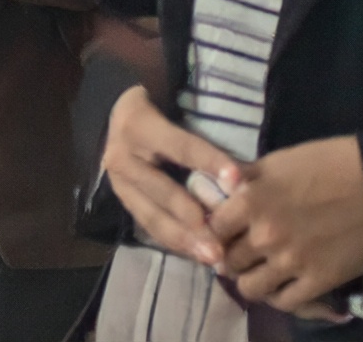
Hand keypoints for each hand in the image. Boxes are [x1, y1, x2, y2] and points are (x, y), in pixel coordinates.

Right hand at [100, 85, 244, 268]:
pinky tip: (199, 255)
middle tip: (223, 242)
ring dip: (184, 239)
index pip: (179, 146)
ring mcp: (118, 181)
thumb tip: (246, 162)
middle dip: (193, 218)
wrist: (117, 115)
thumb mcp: (172, 103)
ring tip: (213, 258)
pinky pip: (149, 226)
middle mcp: (122, 154)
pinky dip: (175, 242)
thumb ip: (201, 125)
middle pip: (161, 190)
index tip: (239, 181)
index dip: (209, 162)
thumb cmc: (158, 106)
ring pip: (151, 215)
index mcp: (138, 124)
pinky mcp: (123, 200)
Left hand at [211, 135, 362, 316]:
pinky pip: (284, 302)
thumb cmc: (324, 163)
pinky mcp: (319, 281)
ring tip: (259, 270)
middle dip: (230, 256)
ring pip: (250, 287)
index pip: (211, 228)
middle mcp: (264, 235)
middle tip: (239, 253)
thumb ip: (243, 180)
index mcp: (249, 201)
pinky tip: (282, 284)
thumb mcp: (274, 162)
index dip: (212, 231)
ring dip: (250, 279)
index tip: (220, 231)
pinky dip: (278, 296)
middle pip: (228, 260)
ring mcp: (292, 262)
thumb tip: (217, 191)